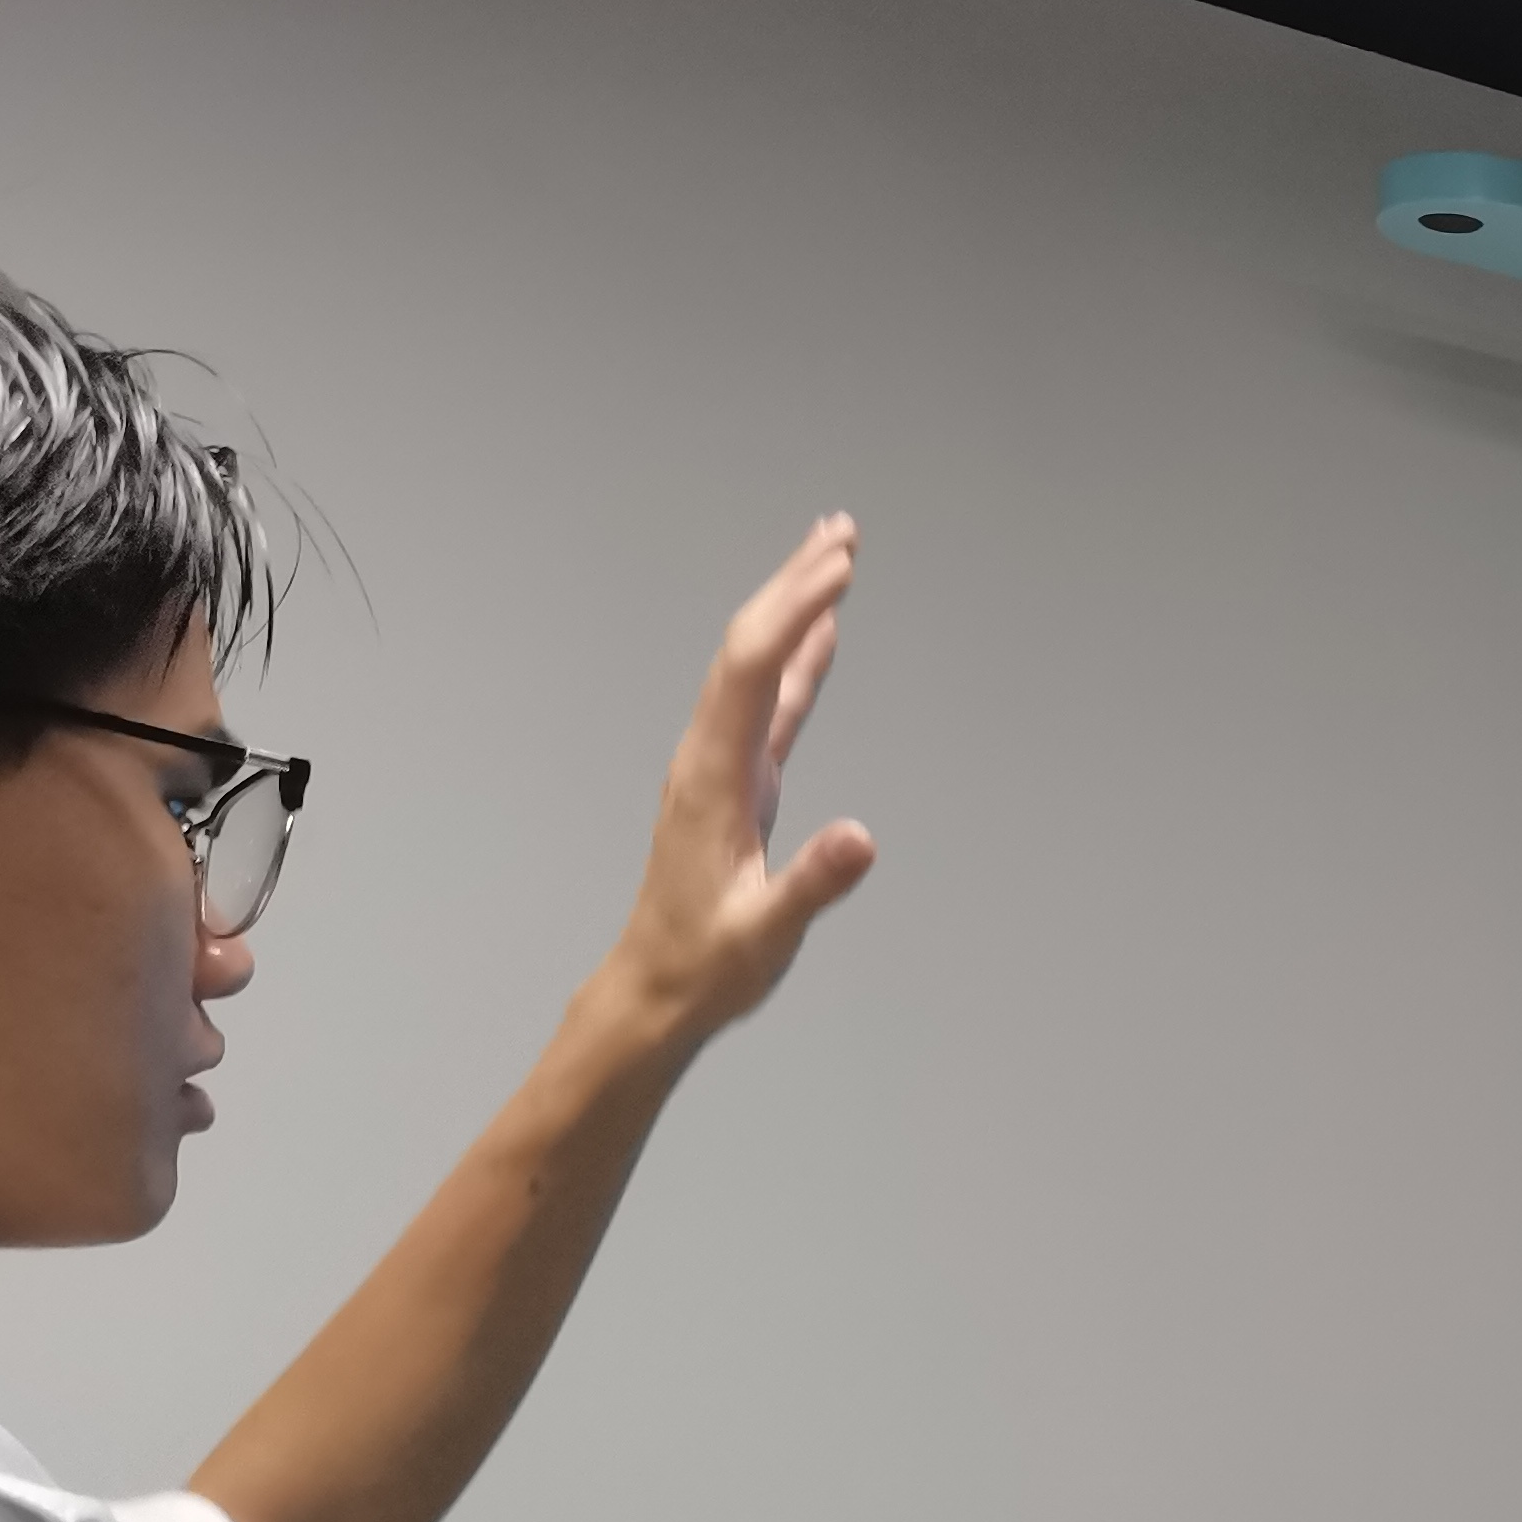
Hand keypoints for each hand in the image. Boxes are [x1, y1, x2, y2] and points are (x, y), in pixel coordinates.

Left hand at [590, 516, 878, 1055]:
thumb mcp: (764, 933)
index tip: (839, 571)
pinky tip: (824, 636)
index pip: (750, 670)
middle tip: (842, 533)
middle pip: (750, 648)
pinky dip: (799, 660)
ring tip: (834, 556)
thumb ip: (812, 885)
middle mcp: (711, 755)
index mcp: (712, 778)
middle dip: (795, 586)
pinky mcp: (740, 781)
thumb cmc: (706, 964)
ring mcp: (724, 764)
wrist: (658, 987)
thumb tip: (863, 839)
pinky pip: (772, 702)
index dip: (794, 615)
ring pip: (759, 665)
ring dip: (795, 610)